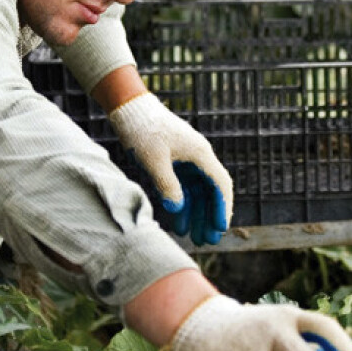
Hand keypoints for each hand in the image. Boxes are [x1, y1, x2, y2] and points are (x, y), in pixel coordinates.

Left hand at [108, 93, 232, 245]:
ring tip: (194, 237)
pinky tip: (179, 221)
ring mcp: (187, 160)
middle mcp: (198, 158)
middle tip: (208, 241)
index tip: (219, 228)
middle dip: (210, 216)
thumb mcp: (153, 159)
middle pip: (211, 192)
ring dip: (197, 214)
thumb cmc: (143, 130)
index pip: (220, 185)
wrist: (129, 109)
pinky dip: (183, 204)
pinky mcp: (175, 162)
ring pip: (198, 192)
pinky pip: (184, 188)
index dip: (222, 207)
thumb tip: (177, 208)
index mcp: (200, 154)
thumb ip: (167, 184)